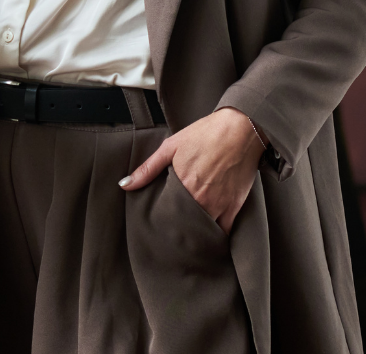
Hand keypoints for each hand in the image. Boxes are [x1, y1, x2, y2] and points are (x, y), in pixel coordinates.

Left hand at [120, 106, 266, 231]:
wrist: (241, 129)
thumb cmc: (206, 134)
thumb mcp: (171, 146)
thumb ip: (148, 169)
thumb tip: (125, 185)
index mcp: (181, 184)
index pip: (164, 213)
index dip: (159, 220)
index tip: (155, 224)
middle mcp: (200, 199)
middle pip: (182, 225)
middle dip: (175, 230)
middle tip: (168, 234)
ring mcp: (218, 205)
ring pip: (201, 230)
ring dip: (193, 233)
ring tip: (185, 235)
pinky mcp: (234, 207)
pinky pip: (223, 230)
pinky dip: (215, 234)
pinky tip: (207, 235)